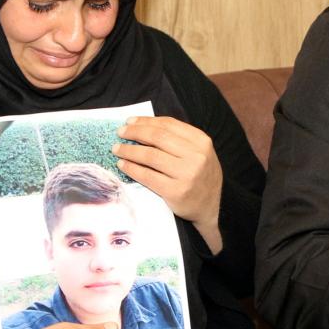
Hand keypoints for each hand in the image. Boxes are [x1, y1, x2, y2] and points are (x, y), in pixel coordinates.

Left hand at [115, 116, 223, 252]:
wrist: (212, 207)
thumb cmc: (201, 177)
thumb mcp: (199, 153)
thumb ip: (179, 140)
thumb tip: (143, 126)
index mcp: (201, 141)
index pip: (169, 124)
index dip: (146, 121)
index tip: (130, 121)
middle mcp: (196, 156)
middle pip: (158, 137)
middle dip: (134, 132)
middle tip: (120, 133)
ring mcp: (187, 174)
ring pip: (150, 155)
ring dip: (129, 150)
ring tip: (117, 149)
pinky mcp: (176, 191)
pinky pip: (148, 176)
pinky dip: (132, 168)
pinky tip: (123, 165)